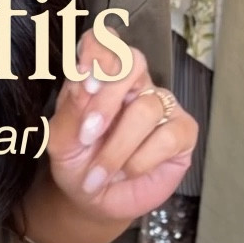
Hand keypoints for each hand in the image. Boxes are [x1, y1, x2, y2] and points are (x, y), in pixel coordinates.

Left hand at [46, 25, 196, 223]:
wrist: (95, 200)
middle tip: (87, 136)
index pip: (105, 41)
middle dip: (106, 102)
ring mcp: (160, 105)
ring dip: (117, 148)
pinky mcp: (182, 131)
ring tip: (98, 173)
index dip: (98, 50)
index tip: (84, 78)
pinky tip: (127, 171)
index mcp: (99, 76)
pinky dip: (140, 160)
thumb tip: (85, 83)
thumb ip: (71, 112)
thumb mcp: (61, 142)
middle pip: (132, 62)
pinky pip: (167, 135)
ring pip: (146, 107)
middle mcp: (132, 84)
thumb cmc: (77, 164)